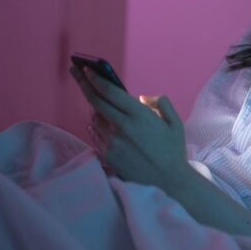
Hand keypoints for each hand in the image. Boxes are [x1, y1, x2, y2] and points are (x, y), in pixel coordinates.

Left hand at [70, 66, 192, 195]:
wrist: (167, 182)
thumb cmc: (173, 151)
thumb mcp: (175, 123)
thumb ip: (161, 104)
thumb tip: (143, 98)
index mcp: (140, 115)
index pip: (110, 91)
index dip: (95, 77)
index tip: (87, 67)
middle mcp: (123, 126)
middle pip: (95, 100)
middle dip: (83, 82)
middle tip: (75, 70)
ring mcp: (113, 141)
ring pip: (95, 117)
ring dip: (95, 106)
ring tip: (97, 99)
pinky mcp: (108, 154)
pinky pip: (97, 133)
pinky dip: (98, 124)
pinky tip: (102, 120)